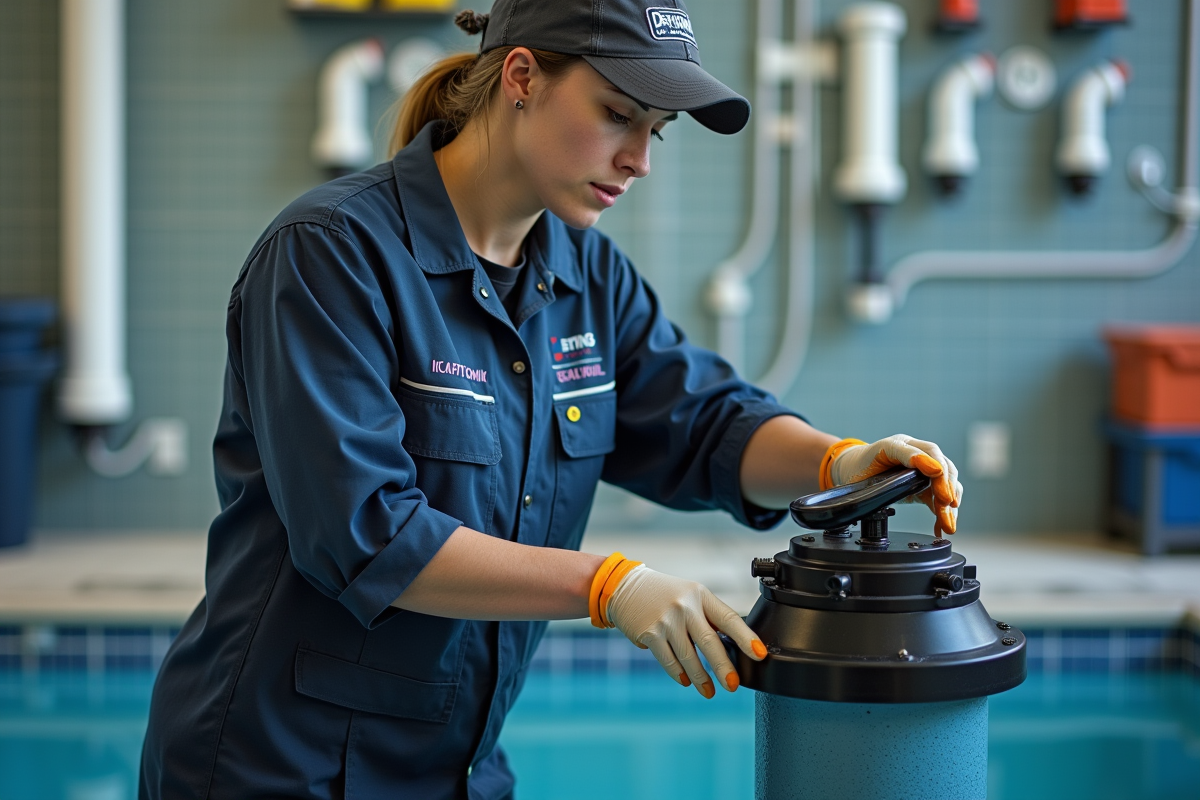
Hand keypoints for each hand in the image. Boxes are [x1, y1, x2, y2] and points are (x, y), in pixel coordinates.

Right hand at [605, 565, 766, 697]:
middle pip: (710, 642)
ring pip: (688, 656)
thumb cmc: (666, 594)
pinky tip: (686, 681)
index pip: (729, 618)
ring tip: (709, 692)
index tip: (760, 654)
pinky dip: (679, 674)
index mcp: (701, 595)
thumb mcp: (691, 596)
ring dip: (701, 677)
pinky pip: (668, 660)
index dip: (746, 637)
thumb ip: (709, 617)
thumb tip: (734, 647)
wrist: (627, 587)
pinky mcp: (649, 633)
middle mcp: (685, 606)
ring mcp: (666, 620)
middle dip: (723, 667)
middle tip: (733, 685)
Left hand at [827, 435, 962, 535]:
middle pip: (942, 466)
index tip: (936, 474)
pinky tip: (942, 526)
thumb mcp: (867, 467)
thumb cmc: (860, 467)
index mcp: (900, 444)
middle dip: (946, 486)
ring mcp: (923, 469)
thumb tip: (911, 481)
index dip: (929, 462)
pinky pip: (940, 497)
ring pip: (946, 483)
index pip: (923, 451)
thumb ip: (889, 470)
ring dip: (949, 505)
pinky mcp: (925, 485)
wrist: (855, 472)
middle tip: (947, 504)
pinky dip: (944, 512)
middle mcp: (917, 453)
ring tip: (948, 524)